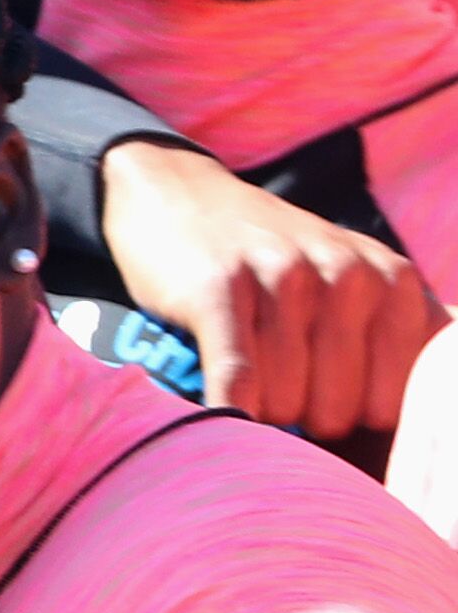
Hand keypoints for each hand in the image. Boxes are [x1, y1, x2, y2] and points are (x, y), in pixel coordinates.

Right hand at [95, 139, 440, 437]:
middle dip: (305, 416)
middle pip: (339, 413)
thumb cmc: (275, 260)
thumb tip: (440, 408)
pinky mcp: (217, 289)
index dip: (354, 417)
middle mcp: (348, 276)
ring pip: (285, 404)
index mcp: (394, 280)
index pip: (393, 404)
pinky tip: (223, 407)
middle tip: (281, 385)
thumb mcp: (357, 279)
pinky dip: (228, 405)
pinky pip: (236, 377)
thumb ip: (407, 331)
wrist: (181, 194)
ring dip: (258, 410)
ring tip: (248, 378)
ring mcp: (282, 278)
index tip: (327, 394)